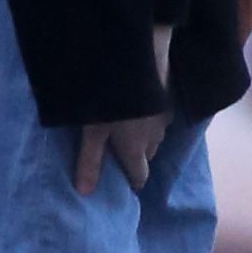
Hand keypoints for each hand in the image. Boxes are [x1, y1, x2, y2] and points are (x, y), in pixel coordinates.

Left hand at [74, 29, 173, 196]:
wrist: (137, 59)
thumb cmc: (108, 99)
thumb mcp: (92, 131)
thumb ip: (90, 161)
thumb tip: (86, 193)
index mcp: (136, 149)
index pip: (140, 175)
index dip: (133, 181)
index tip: (128, 183)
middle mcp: (154, 137)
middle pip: (148, 155)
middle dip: (138, 158)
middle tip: (122, 153)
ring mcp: (163, 117)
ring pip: (155, 135)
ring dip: (144, 136)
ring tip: (128, 129)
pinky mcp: (165, 97)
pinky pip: (159, 116)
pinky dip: (149, 117)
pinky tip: (139, 106)